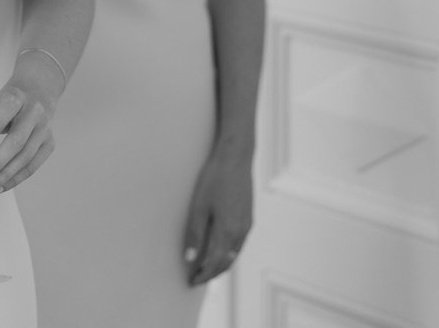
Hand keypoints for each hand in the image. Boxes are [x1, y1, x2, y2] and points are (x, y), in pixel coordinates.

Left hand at [0, 78, 56, 196]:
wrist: (37, 94)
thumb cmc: (6, 102)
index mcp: (16, 97)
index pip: (7, 109)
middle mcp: (33, 112)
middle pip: (18, 140)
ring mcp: (44, 129)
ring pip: (26, 156)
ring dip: (6, 176)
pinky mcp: (49, 144)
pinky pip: (33, 166)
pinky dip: (16, 179)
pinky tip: (1, 187)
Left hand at [182, 143, 253, 285]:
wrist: (236, 157)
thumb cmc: (215, 178)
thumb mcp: (199, 206)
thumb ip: (195, 234)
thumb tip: (190, 260)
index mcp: (228, 231)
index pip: (215, 263)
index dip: (203, 275)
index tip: (191, 281)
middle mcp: (241, 231)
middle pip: (227, 262)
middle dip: (212, 273)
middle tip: (196, 278)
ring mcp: (247, 224)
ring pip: (234, 254)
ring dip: (220, 264)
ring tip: (205, 267)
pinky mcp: (248, 217)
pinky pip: (239, 243)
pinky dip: (228, 252)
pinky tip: (218, 249)